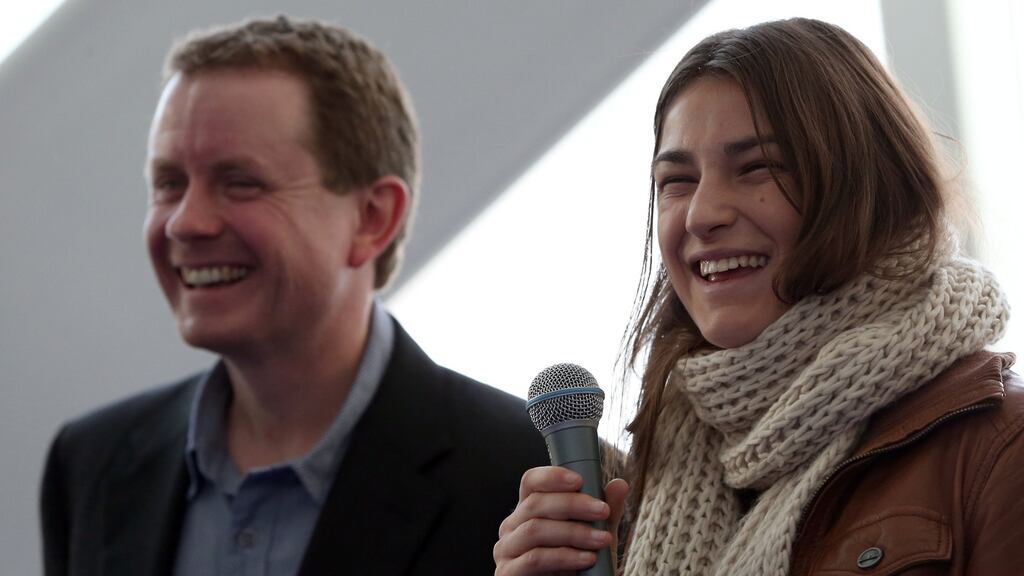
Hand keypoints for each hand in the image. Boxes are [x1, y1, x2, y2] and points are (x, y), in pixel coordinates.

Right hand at [494, 466, 628, 574]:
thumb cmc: (577, 565)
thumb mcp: (595, 535)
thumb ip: (605, 512)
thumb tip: (619, 485)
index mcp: (528, 510)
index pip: (531, 482)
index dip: (552, 476)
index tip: (579, 481)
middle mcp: (512, 526)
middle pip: (535, 503)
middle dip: (573, 504)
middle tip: (602, 511)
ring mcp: (506, 550)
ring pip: (535, 529)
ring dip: (573, 532)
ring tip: (601, 540)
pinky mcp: (508, 573)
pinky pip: (535, 558)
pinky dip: (564, 557)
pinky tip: (587, 559)